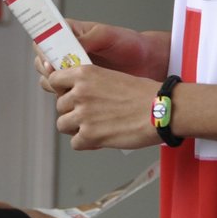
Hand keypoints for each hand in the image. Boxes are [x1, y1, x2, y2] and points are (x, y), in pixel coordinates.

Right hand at [35, 20, 170, 88]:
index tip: (50, 64)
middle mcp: (67, 55)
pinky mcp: (81, 90)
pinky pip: (65, 97)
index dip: (42, 54)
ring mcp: (74, 74)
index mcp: (70, 36)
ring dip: (57, 88)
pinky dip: (68, 100)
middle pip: (43, 66)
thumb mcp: (108, 36)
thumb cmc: (129, 44)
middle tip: (59, 79)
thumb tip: (70, 45)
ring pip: (51, 83)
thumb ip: (88, 38)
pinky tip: (80, 101)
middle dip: (48, 74)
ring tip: (73, 91)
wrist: (148, 63)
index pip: (43, 42)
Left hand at [46, 66, 160, 150]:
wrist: (161, 110)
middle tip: (91, 115)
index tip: (70, 95)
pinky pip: (75, 143)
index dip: (62, 90)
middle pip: (59, 106)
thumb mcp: (112, 76)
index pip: (54, 80)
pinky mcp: (89, 135)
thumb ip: (91, 84)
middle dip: (72, 112)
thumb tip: (78, 95)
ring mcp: (83, 115)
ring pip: (62, 125)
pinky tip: (100, 139)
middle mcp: (80, 92)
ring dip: (76, 128)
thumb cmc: (145, 94)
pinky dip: (86, 144)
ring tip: (95, 128)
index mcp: (85, 74)